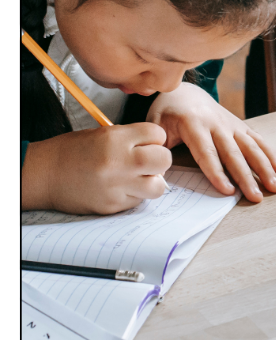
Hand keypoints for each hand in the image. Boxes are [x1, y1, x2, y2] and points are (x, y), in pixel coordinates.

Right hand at [21, 123, 170, 214]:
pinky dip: (135, 195)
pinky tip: (120, 188)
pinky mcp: (112, 206)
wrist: (46, 174)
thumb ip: (133, 139)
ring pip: (158, 186)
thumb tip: (158, 147)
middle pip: (164, 160)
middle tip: (148, 161)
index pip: (158, 134)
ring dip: (152, 182)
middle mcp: (119, 162)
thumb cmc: (74, 151)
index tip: (147, 142)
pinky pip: (138, 201)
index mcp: (116, 139)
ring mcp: (116, 186)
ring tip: (137, 177)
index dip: (155, 138)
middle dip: (160, 159)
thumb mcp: (104, 134)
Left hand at [146, 83, 275, 201]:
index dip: (218, 173)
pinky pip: (257, 139)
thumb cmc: (166, 113)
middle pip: (234, 153)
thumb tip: (157, 176)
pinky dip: (270, 153)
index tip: (228, 191)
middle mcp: (217, 123)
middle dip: (247, 177)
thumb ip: (157, 149)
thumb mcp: (154, 126)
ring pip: (251, 147)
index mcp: (193, 124)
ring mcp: (231, 123)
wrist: (184, 91)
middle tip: (258, 197)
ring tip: (275, 186)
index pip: (207, 153)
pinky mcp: (240, 124)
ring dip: (265, 167)